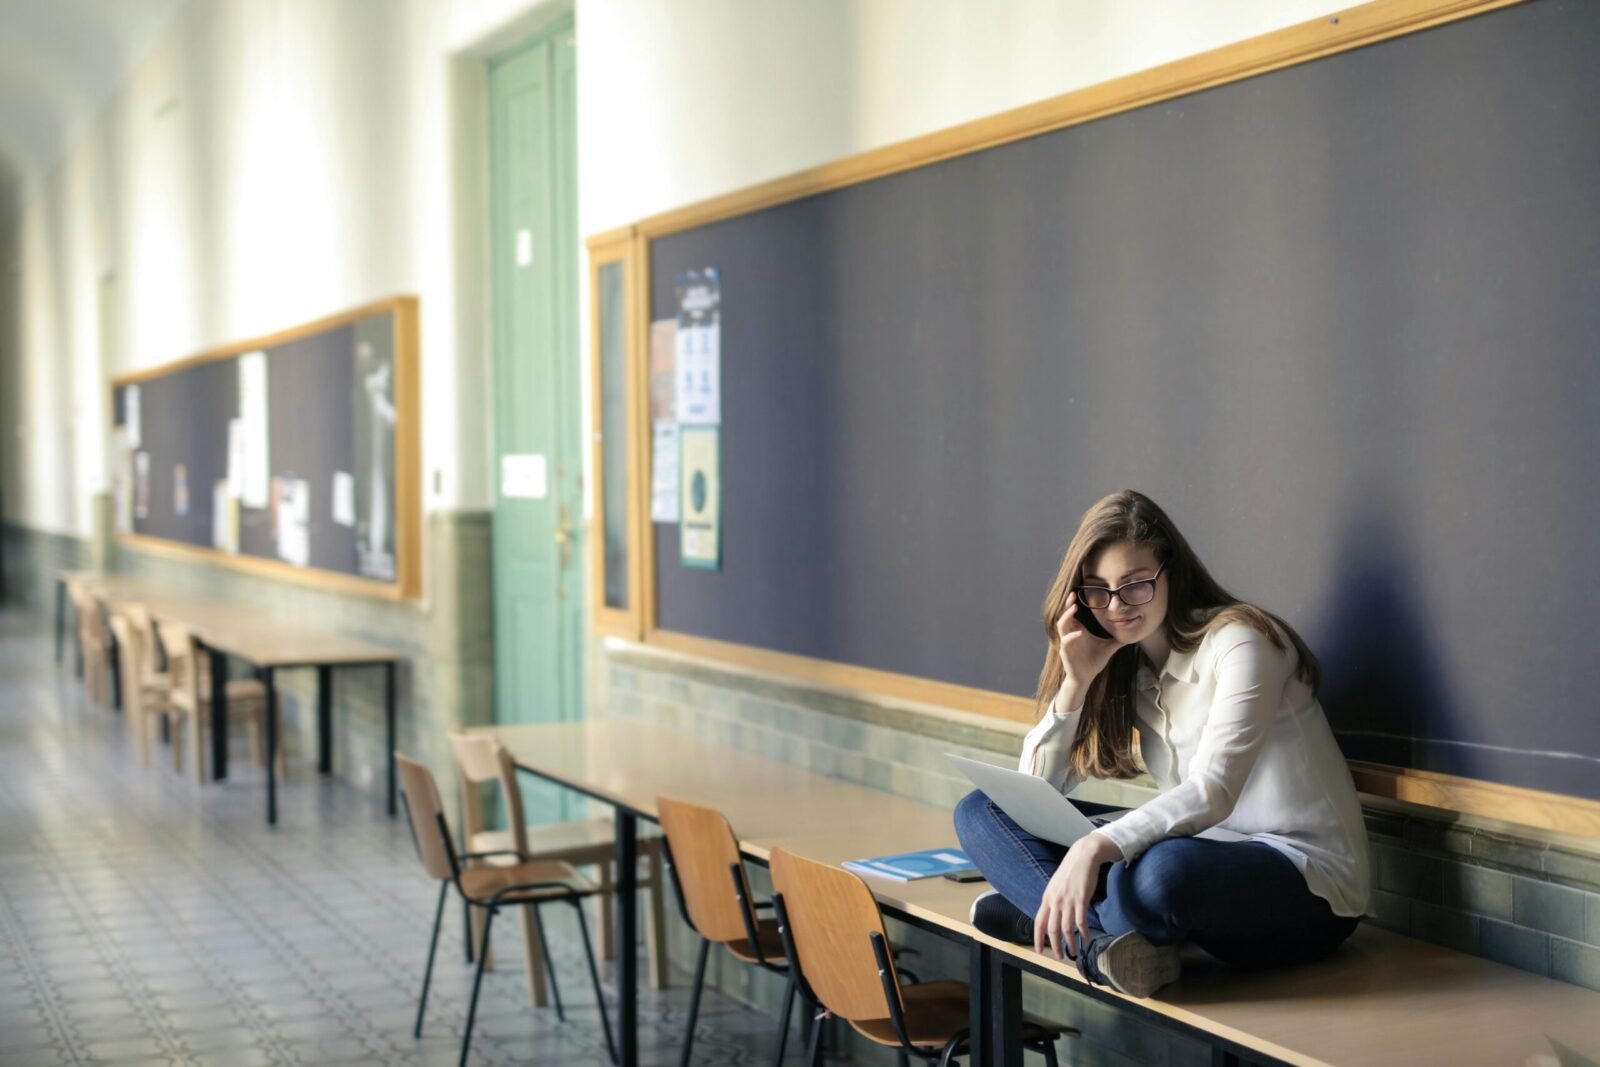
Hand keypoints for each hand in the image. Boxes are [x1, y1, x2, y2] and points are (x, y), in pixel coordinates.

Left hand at [1034, 832, 1121, 959]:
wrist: (1083, 857)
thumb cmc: (1070, 871)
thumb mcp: (1055, 886)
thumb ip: (1052, 901)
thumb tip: (1051, 917)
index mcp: (1047, 898)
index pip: (1039, 922)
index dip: (1037, 938)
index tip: (1039, 951)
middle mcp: (1055, 901)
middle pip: (1052, 929)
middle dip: (1055, 946)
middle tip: (1060, 957)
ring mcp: (1068, 901)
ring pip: (1067, 928)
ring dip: (1070, 943)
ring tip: (1073, 952)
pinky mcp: (1081, 899)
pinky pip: (1081, 921)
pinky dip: (1083, 932)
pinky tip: (1086, 938)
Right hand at [1055, 592, 1117, 690]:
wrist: (1085, 678)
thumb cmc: (1093, 662)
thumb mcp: (1108, 648)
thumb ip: (1117, 640)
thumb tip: (1130, 634)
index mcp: (1078, 631)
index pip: (1072, 614)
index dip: (1072, 603)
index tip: (1078, 592)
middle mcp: (1070, 634)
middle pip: (1064, 615)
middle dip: (1067, 605)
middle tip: (1073, 595)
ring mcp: (1067, 643)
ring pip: (1061, 626)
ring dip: (1066, 616)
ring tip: (1074, 608)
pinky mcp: (1066, 652)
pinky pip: (1066, 642)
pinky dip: (1071, 636)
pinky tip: (1080, 632)